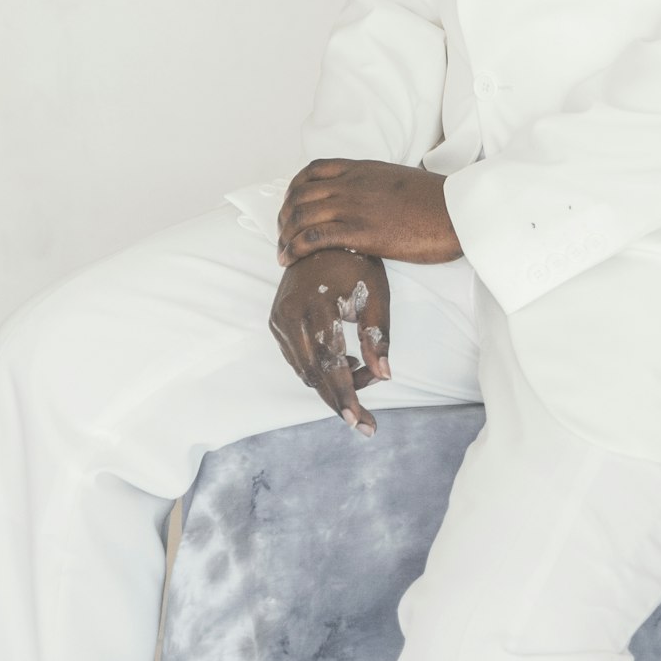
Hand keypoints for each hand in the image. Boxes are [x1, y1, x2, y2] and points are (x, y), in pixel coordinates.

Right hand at [268, 249, 390, 436]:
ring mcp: (279, 318)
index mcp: (317, 304)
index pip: (331, 362)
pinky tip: (344, 359)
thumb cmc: (356, 264)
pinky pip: (298, 358)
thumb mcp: (375, 294)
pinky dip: (320, 368)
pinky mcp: (276, 321)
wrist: (323, 238)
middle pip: (314, 373)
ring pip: (305, 370)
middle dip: (340, 399)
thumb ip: (378, 336)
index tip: (360, 422)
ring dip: (332, 382)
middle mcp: (290, 314)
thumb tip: (384, 376)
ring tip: (363, 371)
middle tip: (365, 421)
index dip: (346, 394)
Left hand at [276, 158, 461, 267]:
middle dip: (284, 215)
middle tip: (283, 235)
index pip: (313, 170)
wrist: (457, 211)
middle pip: (300, 194)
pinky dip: (294, 248)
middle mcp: (353, 183)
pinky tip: (289, 259)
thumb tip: (374, 196)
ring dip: (284, 235)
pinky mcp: (360, 232)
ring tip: (282, 252)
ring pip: (302, 215)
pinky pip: (314, 237)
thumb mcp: (400, 180)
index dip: (294, 188)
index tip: (291, 206)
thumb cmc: (437, 201)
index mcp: (363, 168)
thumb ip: (379, 185)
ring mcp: (355, 206)